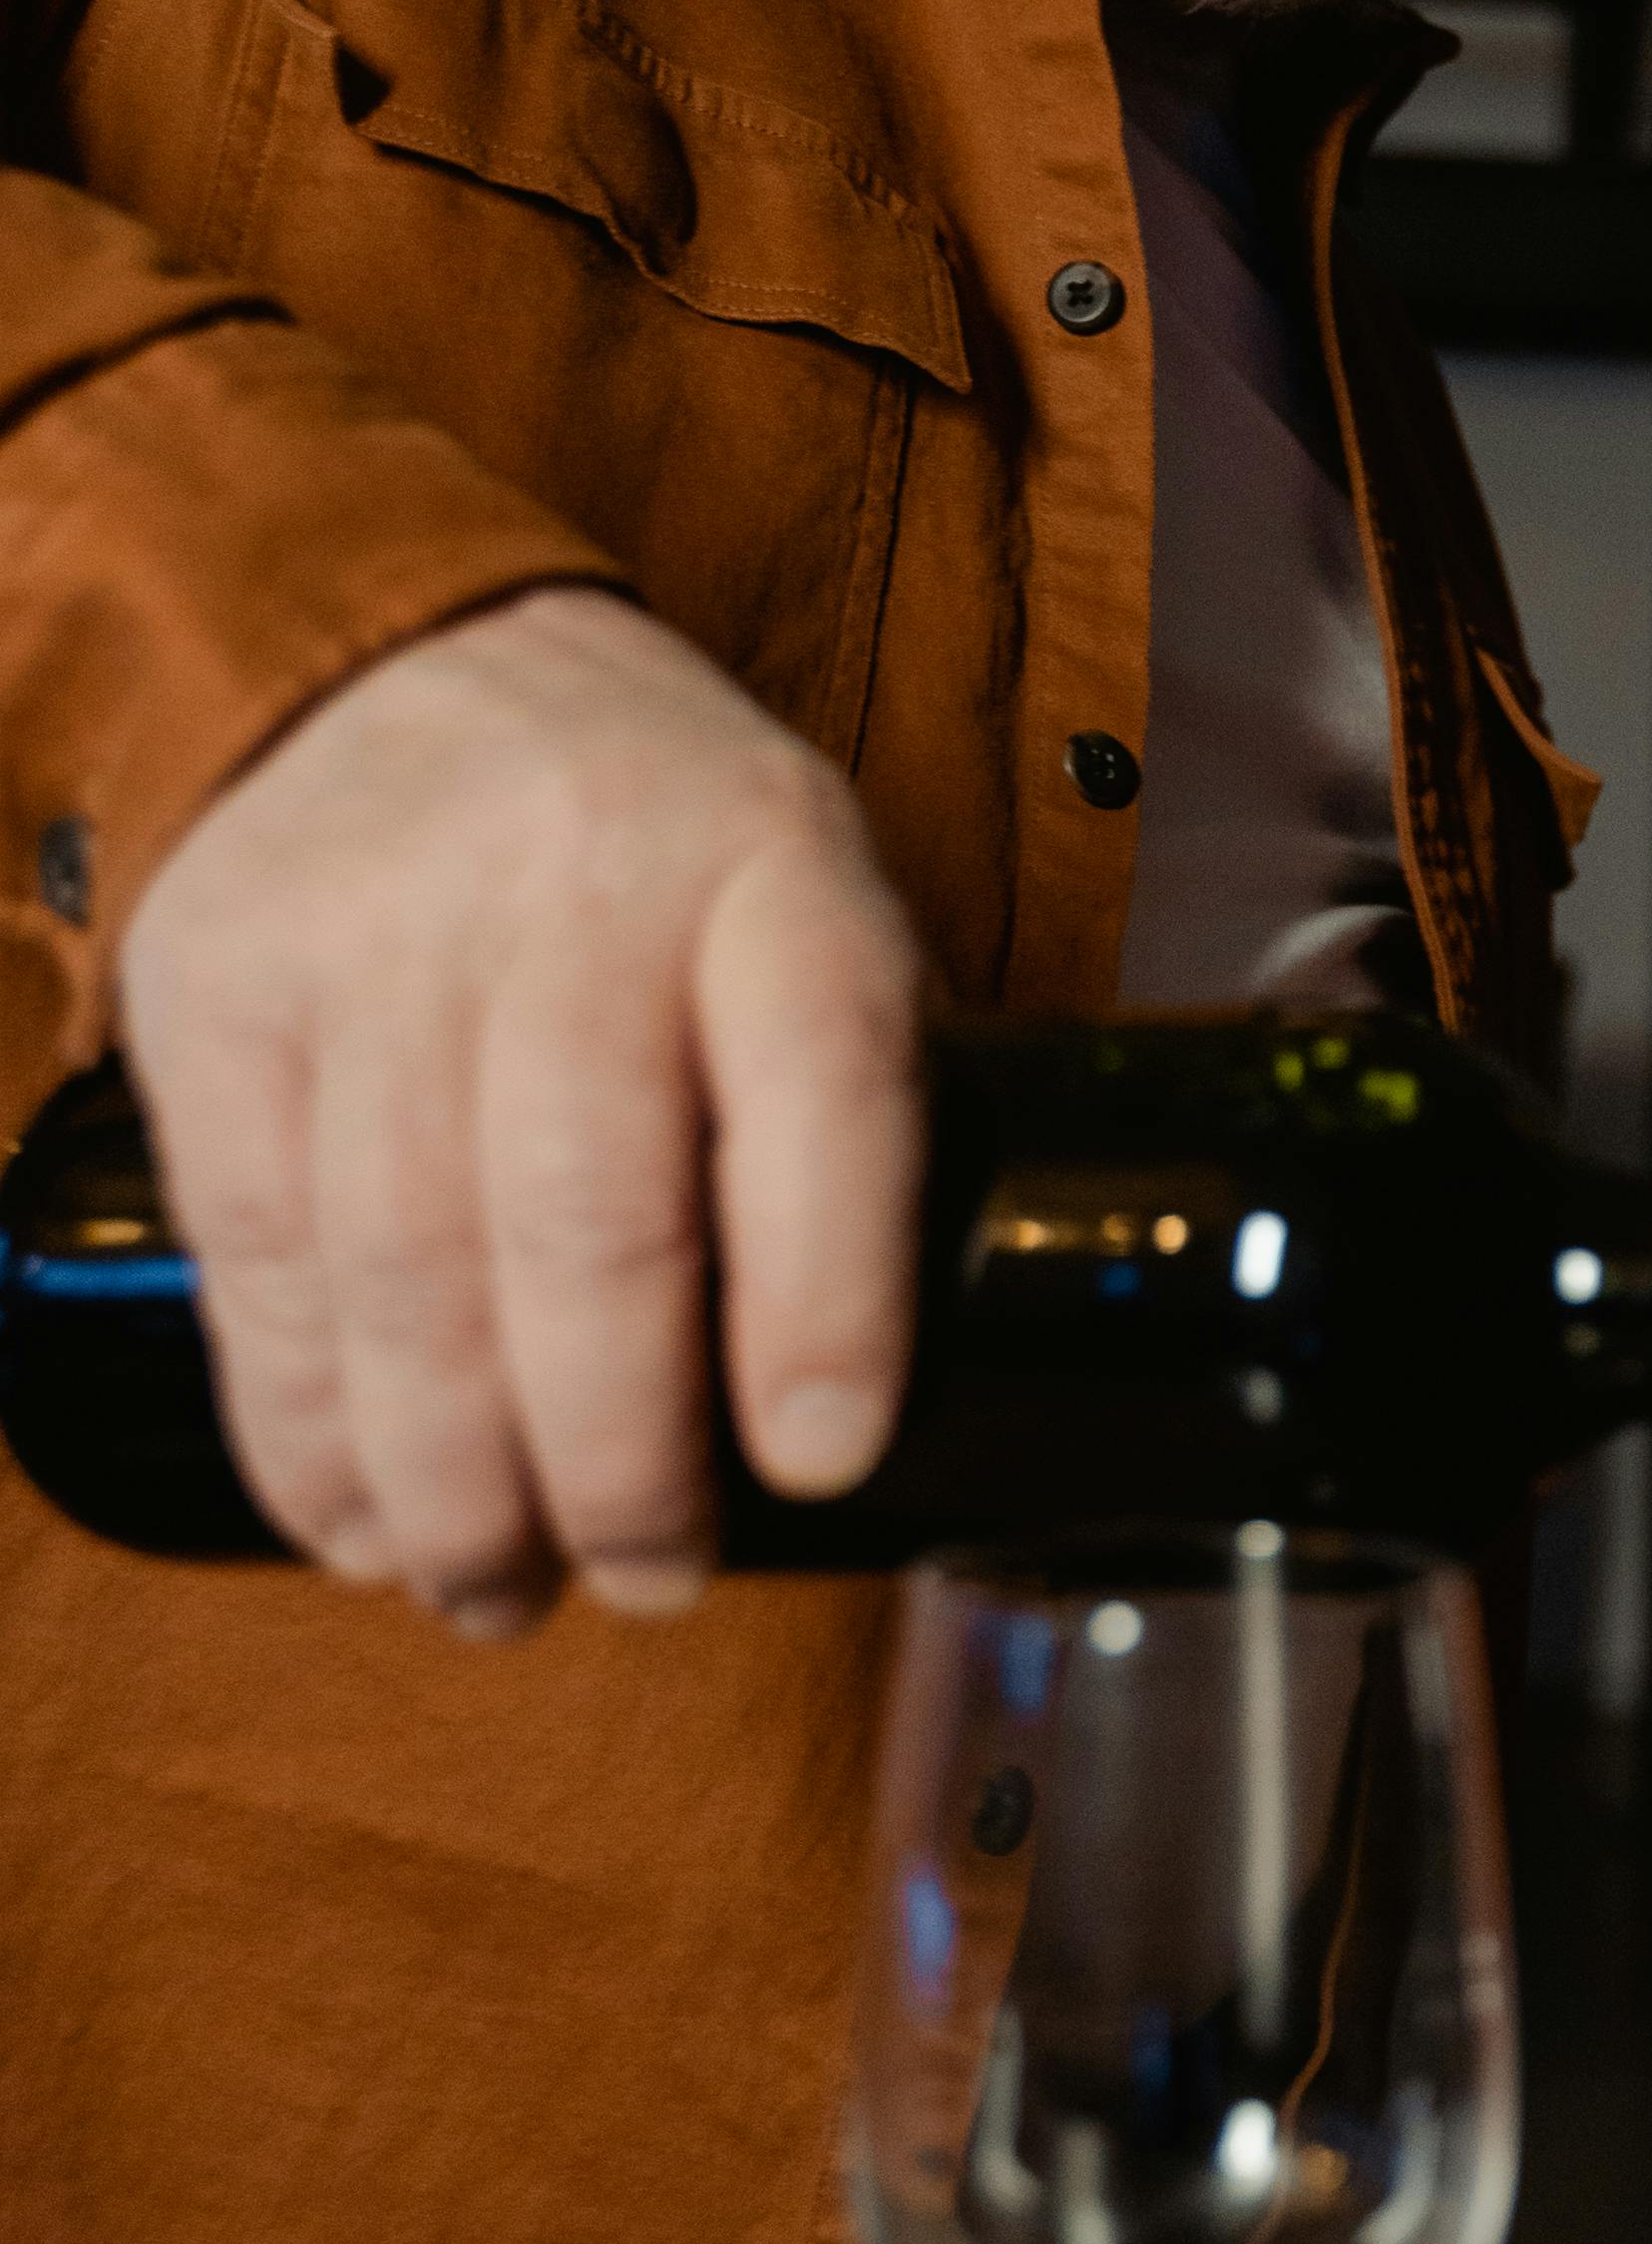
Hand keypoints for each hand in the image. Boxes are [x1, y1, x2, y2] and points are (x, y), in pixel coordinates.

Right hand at [117, 586, 924, 1633]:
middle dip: (617, 1457)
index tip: (816, 1464)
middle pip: (589, 1218)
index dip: (824, 1299)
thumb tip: (840, 1416)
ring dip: (455, 1483)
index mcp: (770, 865)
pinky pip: (264, 1260)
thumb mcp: (804, 900)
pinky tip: (361, 1522)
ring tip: (498, 1588)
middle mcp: (572, 885)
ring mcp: (377, 936)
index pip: (823, 1083)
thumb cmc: (651, 849)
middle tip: (649, 1578)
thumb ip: (839, 1109)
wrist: (391, 655)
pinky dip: (308, 1430)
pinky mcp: (220, 994)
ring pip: (408, 1267)